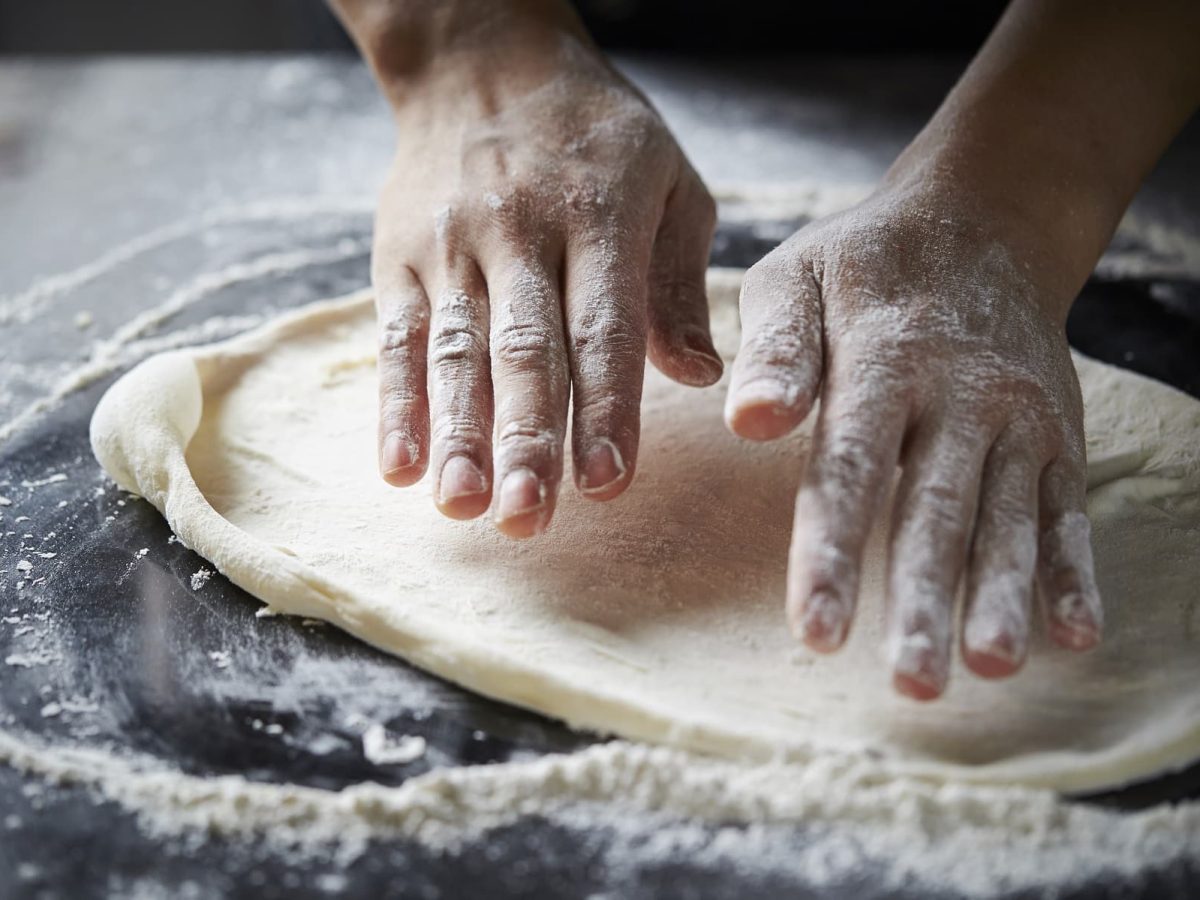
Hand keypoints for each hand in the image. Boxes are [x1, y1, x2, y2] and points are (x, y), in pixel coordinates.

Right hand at [369, 24, 720, 537]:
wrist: (482, 59)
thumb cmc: (596, 135)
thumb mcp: (669, 184)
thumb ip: (680, 283)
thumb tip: (698, 376)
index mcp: (600, 212)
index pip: (603, 326)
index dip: (606, 406)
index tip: (608, 480)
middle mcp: (521, 229)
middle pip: (524, 349)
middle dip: (528, 439)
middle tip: (530, 520)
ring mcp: (452, 243)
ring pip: (455, 351)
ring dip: (459, 435)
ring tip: (464, 508)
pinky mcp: (398, 254)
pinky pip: (396, 336)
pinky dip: (395, 404)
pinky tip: (398, 468)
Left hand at [725, 183, 1102, 698]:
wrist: (984, 223)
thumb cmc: (864, 264)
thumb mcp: (798, 276)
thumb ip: (777, 350)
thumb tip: (746, 422)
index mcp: (883, 360)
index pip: (853, 467)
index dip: (835, 552)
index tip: (817, 633)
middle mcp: (960, 395)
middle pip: (938, 507)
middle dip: (925, 597)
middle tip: (911, 684)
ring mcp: (1018, 418)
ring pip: (1008, 517)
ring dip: (1001, 595)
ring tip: (992, 667)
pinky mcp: (1057, 436)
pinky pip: (1067, 508)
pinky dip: (1072, 569)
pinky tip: (1074, 635)